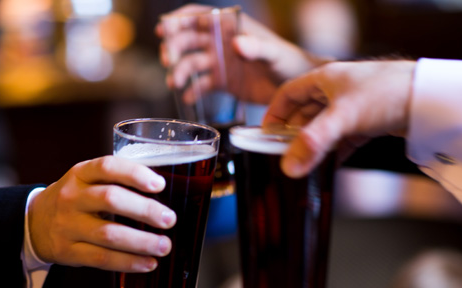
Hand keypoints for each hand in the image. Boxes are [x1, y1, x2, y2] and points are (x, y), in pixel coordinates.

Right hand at [28, 156, 176, 272]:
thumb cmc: (75, 199)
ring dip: (141, 241)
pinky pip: (101, 258)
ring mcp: (68, 225)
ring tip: (165, 246)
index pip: (108, 167)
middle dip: (145, 210)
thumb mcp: (87, 181)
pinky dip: (128, 262)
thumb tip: (167, 193)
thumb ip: (118, 182)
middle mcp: (72, 197)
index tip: (160, 184)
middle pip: (110, 199)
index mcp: (80, 173)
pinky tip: (148, 263)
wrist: (34, 223)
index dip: (135, 174)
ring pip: (108, 233)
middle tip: (170, 219)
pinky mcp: (68, 251)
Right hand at [156, 3, 328, 104]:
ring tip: (175, 83)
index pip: (199, 16)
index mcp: (231, 28)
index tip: (164, 28)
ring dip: (179, 71)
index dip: (179, 19)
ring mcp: (220, 63)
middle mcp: (222, 43)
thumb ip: (257, 47)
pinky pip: (201, 86)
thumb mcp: (275, 53)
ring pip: (191, 63)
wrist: (297, 90)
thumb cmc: (290, 63)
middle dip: (174, 47)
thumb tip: (236, 43)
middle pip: (188, 39)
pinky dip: (192, 92)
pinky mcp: (222, 83)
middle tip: (168, 60)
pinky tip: (187, 99)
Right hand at [264, 60, 416, 177]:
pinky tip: (328, 165)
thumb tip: (289, 168)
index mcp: (325, 78)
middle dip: (293, 133)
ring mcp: (353, 105)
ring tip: (303, 162)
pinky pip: (342, 137)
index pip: (289, 93)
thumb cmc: (386, 93)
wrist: (428, 98)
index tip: (265, 133)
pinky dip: (333, 151)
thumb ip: (313, 143)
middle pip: (305, 112)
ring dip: (313, 144)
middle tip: (282, 153)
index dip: (274, 112)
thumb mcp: (343, 118)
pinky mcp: (368, 120)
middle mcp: (337, 90)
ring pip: (324, 126)